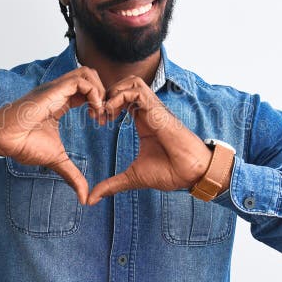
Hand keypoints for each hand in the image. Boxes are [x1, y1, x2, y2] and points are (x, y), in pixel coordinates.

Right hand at [0, 67, 105, 204]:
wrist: (5, 140)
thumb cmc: (24, 145)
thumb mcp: (57, 160)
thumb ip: (73, 175)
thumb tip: (85, 197)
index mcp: (60, 102)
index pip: (87, 90)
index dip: (100, 102)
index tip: (103, 121)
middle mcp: (59, 92)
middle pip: (91, 76)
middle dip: (104, 93)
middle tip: (105, 116)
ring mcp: (56, 88)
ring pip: (88, 72)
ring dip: (100, 91)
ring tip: (100, 112)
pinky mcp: (54, 89)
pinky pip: (81, 80)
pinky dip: (94, 93)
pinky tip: (93, 111)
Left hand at [87, 76, 212, 205]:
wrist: (190, 173)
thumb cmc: (169, 172)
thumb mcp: (133, 177)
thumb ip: (111, 184)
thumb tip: (91, 199)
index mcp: (143, 120)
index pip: (123, 98)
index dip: (106, 104)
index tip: (96, 121)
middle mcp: (148, 111)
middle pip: (125, 84)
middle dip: (106, 94)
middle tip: (96, 115)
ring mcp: (153, 108)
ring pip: (131, 81)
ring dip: (113, 92)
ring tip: (104, 112)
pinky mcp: (157, 109)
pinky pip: (136, 90)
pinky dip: (119, 96)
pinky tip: (112, 114)